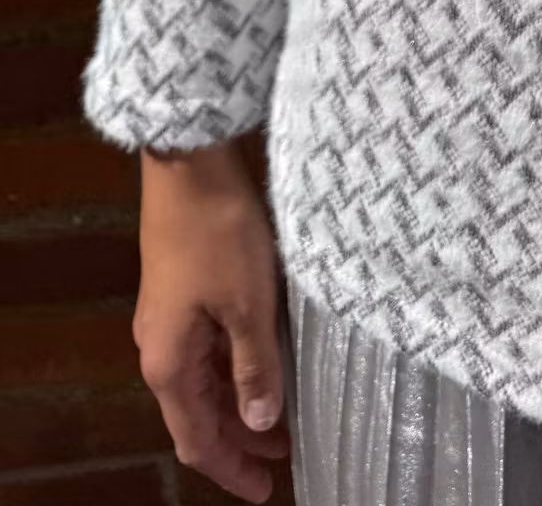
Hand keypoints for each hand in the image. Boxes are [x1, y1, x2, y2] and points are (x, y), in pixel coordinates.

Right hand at [134, 139, 291, 501]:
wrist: (190, 166)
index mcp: (169, 362)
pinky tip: (266, 362)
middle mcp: (160, 346)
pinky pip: (208, 347)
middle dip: (240, 439)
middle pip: (199, 413)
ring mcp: (169, 317)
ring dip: (240, 401)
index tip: (266, 490)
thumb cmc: (219, 235)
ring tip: (283, 416)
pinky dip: (235, 366)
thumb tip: (260, 420)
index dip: (231, 468)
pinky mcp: (183, 290)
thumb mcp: (248, 304)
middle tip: (284, 456)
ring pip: (204, 379)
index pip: (197, 439)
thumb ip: (254, 365)